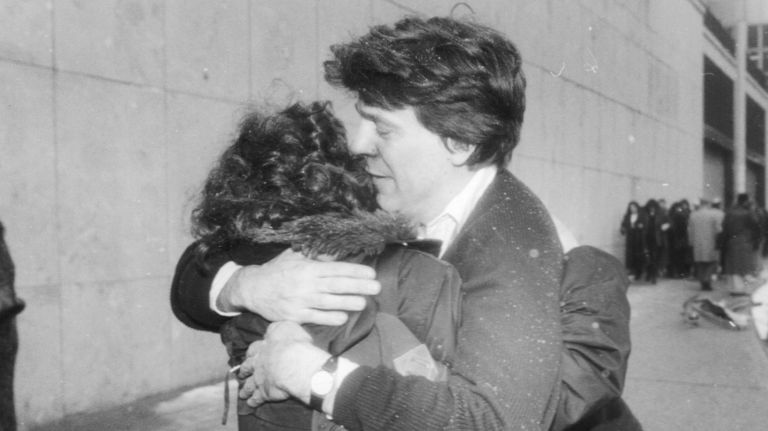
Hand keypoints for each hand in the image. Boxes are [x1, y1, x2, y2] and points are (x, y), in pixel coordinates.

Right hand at [218, 249, 379, 324]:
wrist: (252, 288)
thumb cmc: (277, 270)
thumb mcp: (295, 256)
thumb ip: (316, 254)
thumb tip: (338, 251)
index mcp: (307, 268)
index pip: (336, 269)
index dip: (355, 271)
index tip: (371, 273)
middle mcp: (305, 284)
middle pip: (336, 286)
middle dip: (358, 286)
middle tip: (376, 287)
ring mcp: (300, 301)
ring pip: (328, 303)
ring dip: (348, 303)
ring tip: (364, 302)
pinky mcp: (294, 316)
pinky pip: (315, 318)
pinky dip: (329, 318)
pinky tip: (343, 317)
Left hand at [238, 321, 329, 406]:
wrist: (293, 363)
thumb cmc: (293, 343)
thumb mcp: (285, 328)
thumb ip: (276, 329)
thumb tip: (270, 331)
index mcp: (263, 348)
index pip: (254, 349)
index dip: (251, 353)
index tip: (249, 355)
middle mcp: (258, 364)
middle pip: (247, 368)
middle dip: (243, 371)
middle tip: (240, 374)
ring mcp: (259, 379)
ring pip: (248, 385)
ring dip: (245, 389)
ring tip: (242, 393)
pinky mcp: (264, 393)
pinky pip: (256, 399)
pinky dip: (253, 401)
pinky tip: (250, 404)